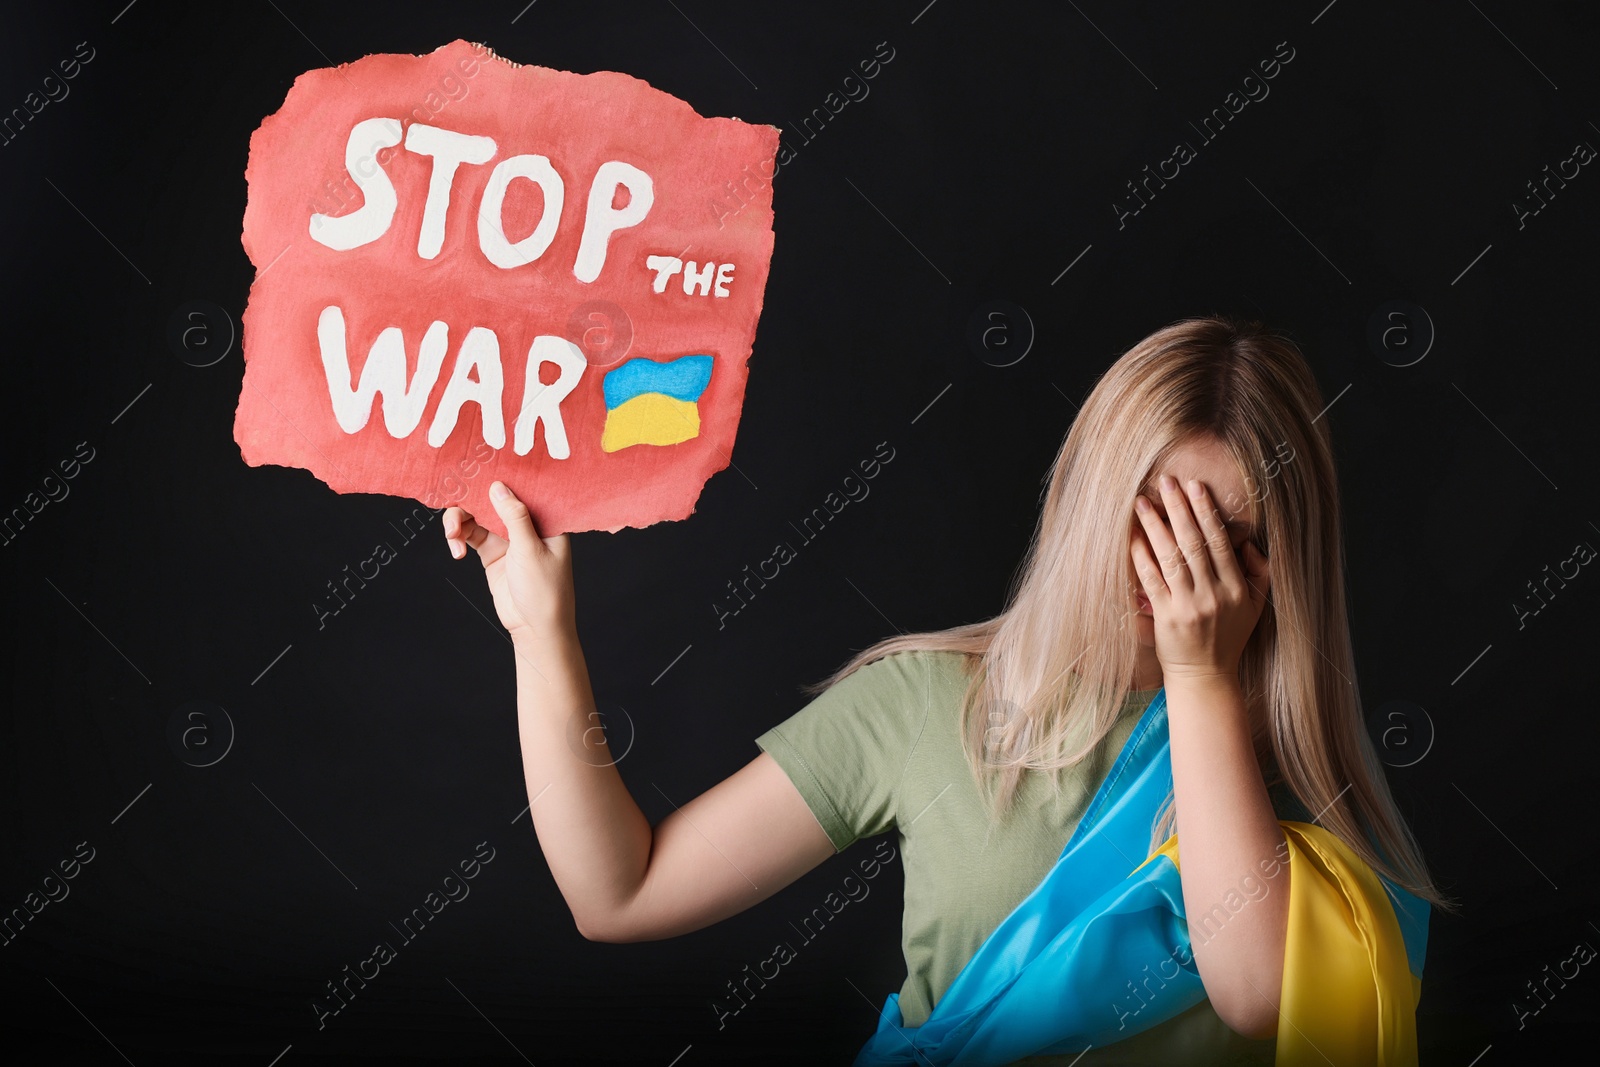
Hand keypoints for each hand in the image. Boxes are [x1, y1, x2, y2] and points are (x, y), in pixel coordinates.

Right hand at [444, 480, 574, 640]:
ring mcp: (507, 538)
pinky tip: (457, 551)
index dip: (502, 477)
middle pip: (494, 499)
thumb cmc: (545, 590)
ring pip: (478, 516)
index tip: (477, 468)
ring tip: (451, 535)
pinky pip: (470, 535)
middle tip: (454, 501)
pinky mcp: (491, 552)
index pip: (523, 489)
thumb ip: (514, 517)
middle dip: (472, 498)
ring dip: (459, 521)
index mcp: (546, 519)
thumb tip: (498, 486)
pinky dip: (459, 538)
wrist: (534, 628)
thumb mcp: (530, 550)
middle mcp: (526, 524)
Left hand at [1130, 476, 1270, 682]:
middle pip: (1194, 543)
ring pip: (1171, 557)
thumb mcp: (1256, 606)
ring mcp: (1189, 606)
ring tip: (1142, 502)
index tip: (1195, 487)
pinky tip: (1133, 536)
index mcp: (1237, 588)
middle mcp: (1214, 595)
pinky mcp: (1166, 617)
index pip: (1220, 542)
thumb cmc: (1229, 636)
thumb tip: (1247, 541)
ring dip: (1155, 526)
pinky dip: (1141, 556)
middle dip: (1180, 509)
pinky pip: (1151, 580)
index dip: (1206, 512)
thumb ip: (1259, 572)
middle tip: (1166, 482)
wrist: (1206, 676)